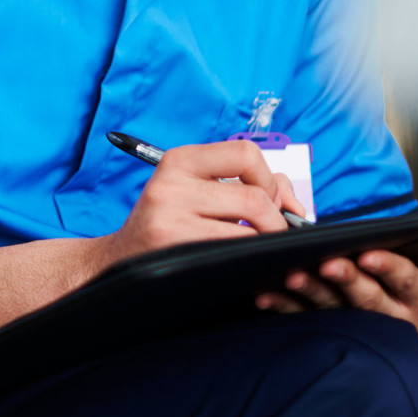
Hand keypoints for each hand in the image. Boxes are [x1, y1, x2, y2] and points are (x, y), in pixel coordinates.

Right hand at [92, 140, 309, 271]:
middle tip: (270, 236)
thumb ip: (247, 187)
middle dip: (276, 220)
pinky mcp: (173, 244)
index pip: (246, 152)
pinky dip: (251, 259)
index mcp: (179, 160)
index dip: (268, 179)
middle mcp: (171, 181)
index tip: (268, 201)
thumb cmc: (170, 229)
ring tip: (256, 251)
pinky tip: (240, 264)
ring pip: (251, 223)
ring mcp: (169, 213)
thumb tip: (297, 207)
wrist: (119, 263)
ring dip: (265, 242)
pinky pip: (236, 250)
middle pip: (255, 195)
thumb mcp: (197, 194)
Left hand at [254, 212, 417, 363]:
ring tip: (287, 277)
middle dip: (347, 281)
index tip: (369, 254)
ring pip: (331, 311)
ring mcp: (356, 330)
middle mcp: (389, 318)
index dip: (388, 269)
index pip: (407, 281)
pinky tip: (263, 295)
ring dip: (308, 294)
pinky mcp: (329, 335)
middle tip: (326, 263)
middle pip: (366, 299)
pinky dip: (282, 309)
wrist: (412, 365)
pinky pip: (303, 322)